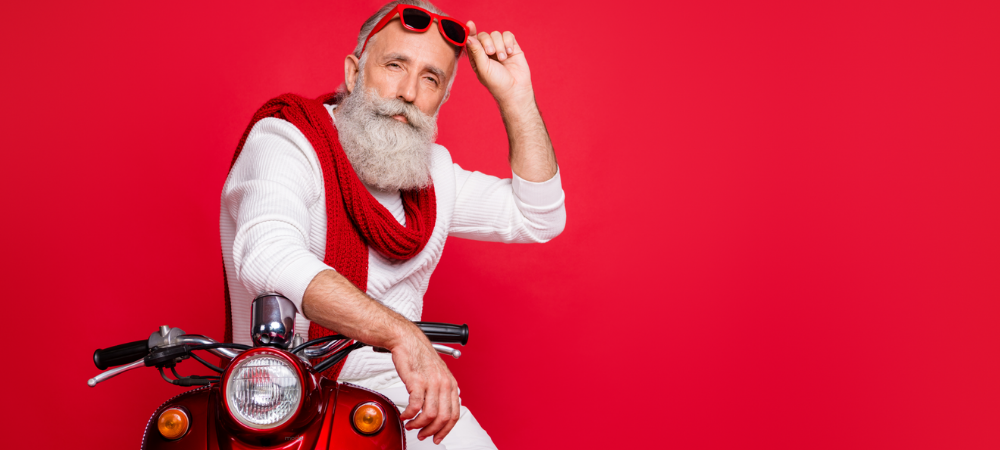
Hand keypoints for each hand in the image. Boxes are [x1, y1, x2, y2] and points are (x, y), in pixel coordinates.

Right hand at [391, 328, 459, 444]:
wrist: (407, 340)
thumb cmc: (419, 356)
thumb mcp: (437, 373)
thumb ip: (440, 391)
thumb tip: (438, 411)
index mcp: (451, 383)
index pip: (454, 414)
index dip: (446, 429)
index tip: (437, 436)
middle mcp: (443, 383)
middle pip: (443, 417)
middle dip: (432, 431)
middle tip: (423, 434)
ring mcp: (432, 382)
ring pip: (430, 415)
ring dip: (419, 424)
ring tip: (411, 425)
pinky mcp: (417, 381)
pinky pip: (415, 406)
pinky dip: (409, 415)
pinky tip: (405, 415)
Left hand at [465, 20, 533, 106]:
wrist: (516, 89)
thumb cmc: (497, 82)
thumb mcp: (483, 68)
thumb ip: (476, 51)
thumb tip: (468, 36)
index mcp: (477, 57)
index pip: (471, 41)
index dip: (470, 32)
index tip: (470, 24)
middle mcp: (487, 51)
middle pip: (484, 35)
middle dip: (487, 42)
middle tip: (491, 53)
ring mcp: (500, 48)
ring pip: (496, 34)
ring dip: (499, 45)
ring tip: (503, 58)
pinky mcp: (512, 47)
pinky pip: (508, 35)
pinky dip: (508, 42)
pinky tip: (509, 52)